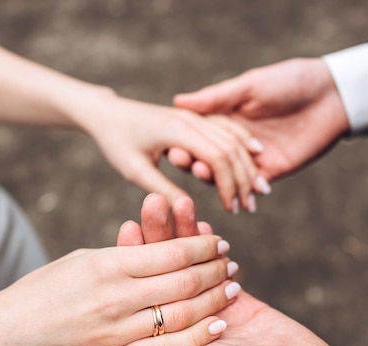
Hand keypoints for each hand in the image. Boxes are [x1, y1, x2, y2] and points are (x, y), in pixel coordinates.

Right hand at [0, 232, 237, 345]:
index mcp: (106, 264)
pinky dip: (196, 335)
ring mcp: (115, 331)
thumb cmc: (40, 290)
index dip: (201, 245)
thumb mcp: (81, 260)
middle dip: (214, 268)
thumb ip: (124, 258)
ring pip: (181, 314)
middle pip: (183, 280)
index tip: (217, 240)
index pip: (170, 251)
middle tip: (231, 261)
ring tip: (231, 287)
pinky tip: (215, 322)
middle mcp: (115, 298)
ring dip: (213, 299)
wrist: (5, 335)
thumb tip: (163, 251)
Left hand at [79, 95, 261, 212]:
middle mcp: (191, 119)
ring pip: (232, 137)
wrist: (107, 114)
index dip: (229, 185)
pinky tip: (255, 154)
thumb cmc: (116, 142)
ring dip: (248, 163)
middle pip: (231, 147)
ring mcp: (194, 115)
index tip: (232, 208)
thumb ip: (163, 189)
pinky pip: (226, 126)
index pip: (218, 157)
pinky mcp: (194, 116)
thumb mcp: (135, 171)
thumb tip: (189, 210)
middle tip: (252, 205)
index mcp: (178, 131)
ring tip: (261, 188)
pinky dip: (243, 141)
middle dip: (245, 178)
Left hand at [81, 194, 339, 345]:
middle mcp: (181, 324)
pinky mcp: (235, 303)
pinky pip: (216, 268)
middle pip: (161, 274)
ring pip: (188, 266)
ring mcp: (207, 310)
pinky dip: (210, 247)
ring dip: (183, 234)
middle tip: (151, 202)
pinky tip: (201, 224)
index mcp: (164, 345)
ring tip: (177, 201)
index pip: (140, 296)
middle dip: (157, 237)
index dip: (131, 263)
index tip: (125, 229)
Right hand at [169, 58, 349, 188]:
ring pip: (228, 176)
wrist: (332, 94)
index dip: (185, 144)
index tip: (173, 150)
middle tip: (188, 166)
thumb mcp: (250, 86)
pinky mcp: (272, 171)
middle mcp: (235, 141)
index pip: (198, 136)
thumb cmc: (289, 81)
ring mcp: (253, 158)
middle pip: (209, 158)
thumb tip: (178, 101)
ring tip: (208, 180)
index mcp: (225, 119)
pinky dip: (245, 193)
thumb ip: (216, 98)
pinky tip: (237, 198)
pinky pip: (253, 186)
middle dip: (197, 164)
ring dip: (217, 181)